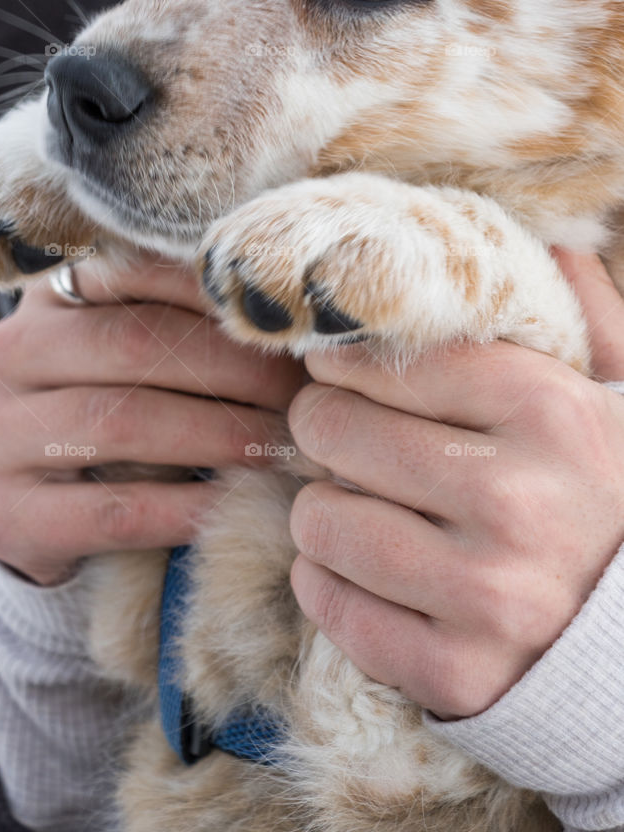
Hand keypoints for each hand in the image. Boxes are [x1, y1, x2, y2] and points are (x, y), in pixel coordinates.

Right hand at [0, 251, 303, 584]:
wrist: (37, 513)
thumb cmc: (114, 411)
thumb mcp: (134, 353)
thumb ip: (185, 317)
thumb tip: (289, 307)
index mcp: (46, 296)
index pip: (134, 270)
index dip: (214, 293)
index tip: (284, 320)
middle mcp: (9, 353)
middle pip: (132, 343)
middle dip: (230, 368)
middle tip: (297, 392)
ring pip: (120, 420)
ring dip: (216, 433)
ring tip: (280, 445)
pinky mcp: (7, 515)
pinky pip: (113, 509)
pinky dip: (186, 506)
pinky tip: (236, 502)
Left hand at [287, 249, 623, 718]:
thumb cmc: (610, 501)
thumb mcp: (617, 398)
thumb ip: (585, 317)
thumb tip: (553, 240)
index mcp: (551, 413)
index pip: (387, 357)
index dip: (346, 359)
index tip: (342, 369)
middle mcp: (515, 501)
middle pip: (334, 427)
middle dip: (325, 425)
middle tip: (343, 436)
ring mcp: (485, 595)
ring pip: (318, 518)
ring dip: (322, 508)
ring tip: (357, 505)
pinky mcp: (454, 673)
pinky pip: (329, 604)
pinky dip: (326, 582)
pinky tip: (360, 570)